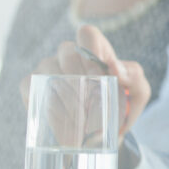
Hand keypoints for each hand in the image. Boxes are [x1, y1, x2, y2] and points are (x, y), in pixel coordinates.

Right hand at [20, 25, 151, 138]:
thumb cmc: (121, 106)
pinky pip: (30, 86)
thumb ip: (134, 76)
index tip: (99, 74)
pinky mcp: (31, 86)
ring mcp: (48, 68)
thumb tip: (114, 67)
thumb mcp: (138, 93)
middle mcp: (69, 55)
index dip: (91, 49)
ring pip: (48, 69)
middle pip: (67, 52)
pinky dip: (46, 105)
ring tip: (80, 120)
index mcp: (96, 50)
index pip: (87, 33)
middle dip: (79, 78)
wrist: (103, 134)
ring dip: (64, 96)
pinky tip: (62, 123)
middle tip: (90, 104)